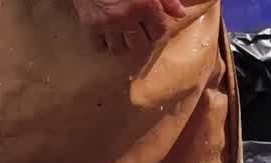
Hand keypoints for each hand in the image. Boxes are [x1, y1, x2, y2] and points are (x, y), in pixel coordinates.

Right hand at [72, 0, 187, 53]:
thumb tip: (180, 14)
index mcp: (144, 5)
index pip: (158, 32)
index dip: (158, 29)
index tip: (153, 24)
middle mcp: (125, 18)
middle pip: (140, 46)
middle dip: (142, 40)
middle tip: (139, 30)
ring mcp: (106, 24)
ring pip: (119, 49)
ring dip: (123, 43)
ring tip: (124, 33)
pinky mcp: (90, 27)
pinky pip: (99, 48)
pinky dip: (105, 44)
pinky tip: (108, 34)